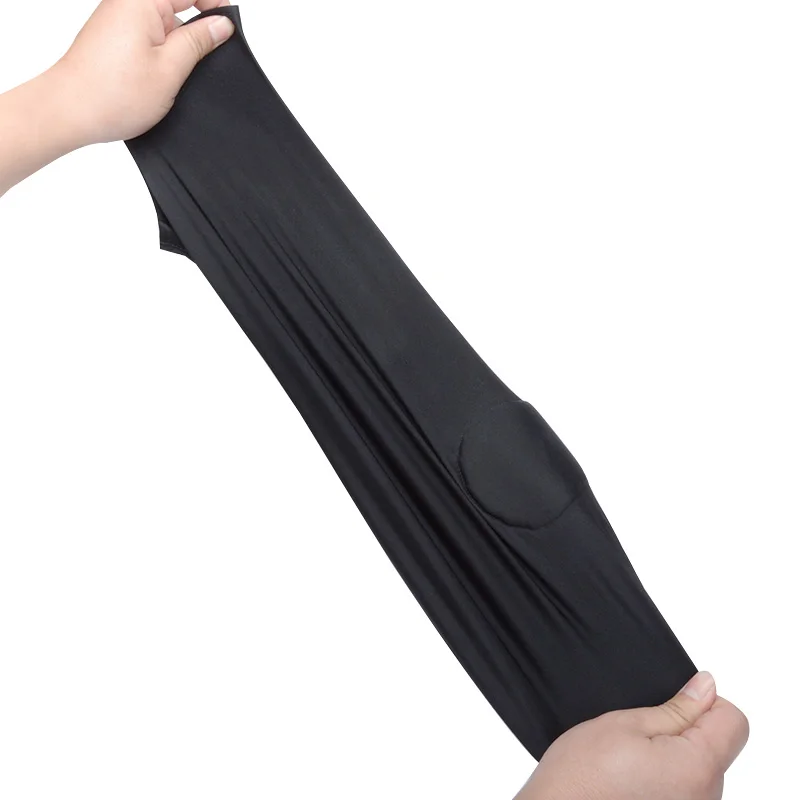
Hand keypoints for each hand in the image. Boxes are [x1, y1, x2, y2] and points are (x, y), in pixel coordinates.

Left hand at [55, 0, 235, 144]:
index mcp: (142, 0)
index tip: (229, 29)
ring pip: (165, 19)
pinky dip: (164, 49)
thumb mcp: (170, 69)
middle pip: (178, 1)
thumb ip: (198, 42)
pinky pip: (149, 32)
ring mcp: (118, 17)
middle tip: (209, 56)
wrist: (69, 111)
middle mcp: (127, 1)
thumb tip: (222, 25)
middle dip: (199, 24)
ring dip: (180, 41)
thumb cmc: (113, 94)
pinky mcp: (114, 35)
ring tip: (184, 71)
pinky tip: (166, 74)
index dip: (216, 4)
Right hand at [515, 672, 748, 799]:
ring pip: (699, 770)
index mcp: (698, 768)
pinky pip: (685, 791)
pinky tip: (632, 781)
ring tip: (631, 760)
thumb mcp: (625, 725)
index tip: (675, 703)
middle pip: (717, 748)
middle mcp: (705, 799)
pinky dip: (665, 780)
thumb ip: (676, 708)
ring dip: (673, 757)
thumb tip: (707, 687)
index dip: (705, 703)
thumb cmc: (583, 776)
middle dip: (685, 731)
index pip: (734, 722)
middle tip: (639, 734)